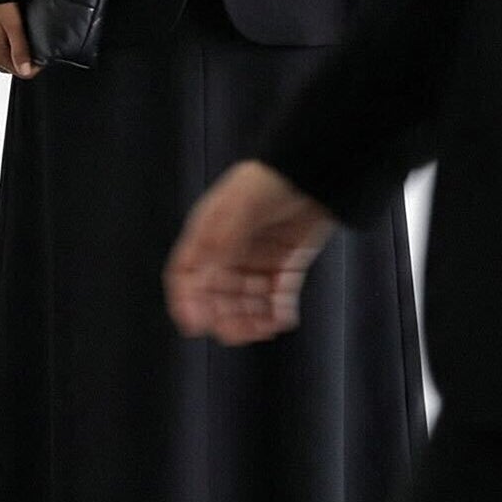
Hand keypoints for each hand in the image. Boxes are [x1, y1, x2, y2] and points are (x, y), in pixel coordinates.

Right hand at [0, 1, 40, 79]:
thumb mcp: (13, 25)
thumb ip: (20, 50)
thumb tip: (27, 72)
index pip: (20, 72)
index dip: (34, 65)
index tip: (42, 53)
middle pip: (8, 66)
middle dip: (21, 59)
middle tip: (31, 42)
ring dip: (8, 53)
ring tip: (16, 36)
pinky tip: (1, 33)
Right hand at [165, 160, 336, 345]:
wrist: (315, 169)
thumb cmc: (270, 181)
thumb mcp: (239, 210)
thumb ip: (220, 244)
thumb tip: (198, 281)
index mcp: (208, 234)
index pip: (186, 275)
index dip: (186, 301)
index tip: (194, 325)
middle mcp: (229, 250)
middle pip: (216, 295)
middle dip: (224, 316)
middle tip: (238, 332)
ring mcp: (256, 258)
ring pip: (245, 301)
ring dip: (251, 319)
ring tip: (266, 327)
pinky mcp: (284, 262)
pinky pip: (275, 296)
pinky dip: (277, 311)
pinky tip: (283, 319)